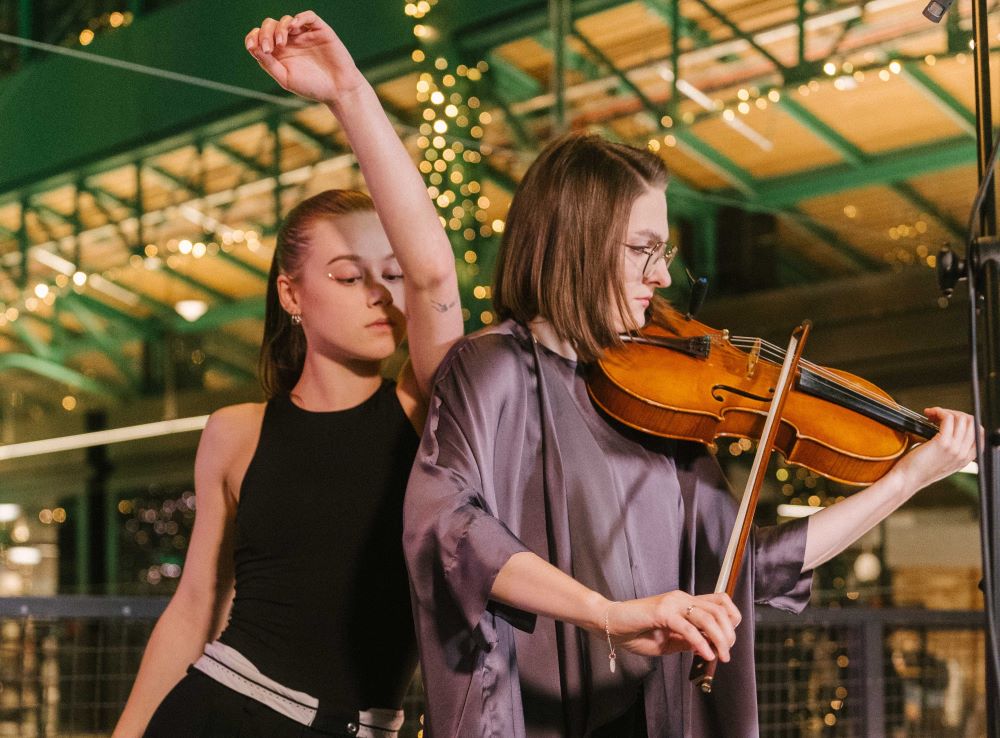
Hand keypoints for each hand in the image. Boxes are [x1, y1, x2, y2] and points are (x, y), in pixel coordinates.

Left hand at [245, 11, 364, 104]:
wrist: (339, 91)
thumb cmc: (313, 88)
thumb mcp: (285, 78)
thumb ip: (269, 64)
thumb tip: (253, 47)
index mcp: (279, 53)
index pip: (260, 37)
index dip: (253, 37)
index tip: (252, 46)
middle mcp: (291, 41)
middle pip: (270, 25)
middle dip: (265, 34)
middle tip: (270, 48)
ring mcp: (305, 35)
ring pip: (286, 20)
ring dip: (280, 29)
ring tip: (281, 43)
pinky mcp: (320, 31)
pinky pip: (308, 17)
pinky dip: (299, 18)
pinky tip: (294, 27)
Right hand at [606, 591, 740, 662]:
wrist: (610, 624)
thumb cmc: (635, 632)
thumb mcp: (668, 641)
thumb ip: (688, 641)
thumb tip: (708, 648)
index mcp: (684, 602)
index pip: (720, 602)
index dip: (731, 620)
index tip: (728, 641)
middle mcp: (681, 598)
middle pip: (720, 610)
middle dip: (729, 634)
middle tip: (726, 654)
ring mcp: (672, 603)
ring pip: (709, 617)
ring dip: (720, 639)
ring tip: (721, 656)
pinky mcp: (662, 612)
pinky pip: (688, 628)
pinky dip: (701, 643)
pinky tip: (704, 654)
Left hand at [893, 407, 976, 490]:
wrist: (907, 480)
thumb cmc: (918, 469)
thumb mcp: (941, 460)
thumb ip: (951, 448)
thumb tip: (949, 426)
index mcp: (966, 459)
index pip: (979, 432)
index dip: (964, 421)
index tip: (948, 419)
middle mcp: (964, 454)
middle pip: (971, 422)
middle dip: (954, 413)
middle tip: (937, 415)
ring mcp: (955, 449)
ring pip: (961, 419)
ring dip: (945, 411)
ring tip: (931, 415)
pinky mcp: (943, 443)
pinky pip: (948, 418)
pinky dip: (939, 411)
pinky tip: (929, 414)